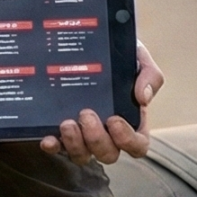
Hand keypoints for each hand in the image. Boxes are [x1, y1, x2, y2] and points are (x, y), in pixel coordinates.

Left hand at [40, 41, 162, 163]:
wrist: (94, 41)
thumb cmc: (121, 54)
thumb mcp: (139, 58)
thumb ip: (149, 75)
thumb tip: (143, 98)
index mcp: (131, 121)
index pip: (137, 145)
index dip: (127, 140)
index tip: (114, 120)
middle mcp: (108, 133)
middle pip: (108, 154)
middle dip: (96, 139)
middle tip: (86, 114)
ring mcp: (84, 135)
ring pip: (83, 155)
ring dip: (75, 144)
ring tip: (66, 123)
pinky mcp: (62, 131)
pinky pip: (58, 147)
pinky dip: (53, 146)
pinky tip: (47, 139)